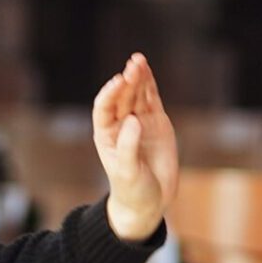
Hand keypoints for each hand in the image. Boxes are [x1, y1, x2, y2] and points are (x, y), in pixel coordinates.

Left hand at [92, 53, 179, 241]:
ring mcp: (139, 122)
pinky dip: (150, 84)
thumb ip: (128, 146)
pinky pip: (152, 99)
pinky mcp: (157, 123)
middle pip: (122, 97)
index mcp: (107, 134)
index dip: (110, 94)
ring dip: (138, 77)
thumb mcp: (127, 172)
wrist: (150, 202)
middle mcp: (121, 124)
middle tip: (133, 66)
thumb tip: (134, 120)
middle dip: (127, 81)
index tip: (118, 83)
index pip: (104, 108)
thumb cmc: (132, 190)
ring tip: (139, 60)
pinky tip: (147, 70)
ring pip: (137, 94)